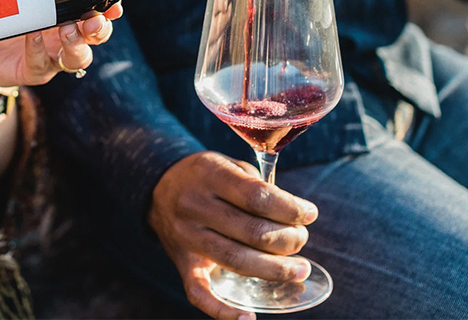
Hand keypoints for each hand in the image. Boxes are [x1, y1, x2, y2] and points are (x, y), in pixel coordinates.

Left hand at [0, 2, 122, 102]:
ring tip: (66, 29)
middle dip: (99, 29)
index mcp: (69, 19)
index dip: (111, 12)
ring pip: (76, 58)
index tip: (115, 5)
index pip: (100, 16)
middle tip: (93, 20)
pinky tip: (32, 34)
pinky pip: (39, 63)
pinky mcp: (31, 72)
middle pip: (95, 39)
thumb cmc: (3, 18)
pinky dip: (37, 48)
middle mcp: (65, 40)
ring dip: (76, 44)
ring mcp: (51, 58)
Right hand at [149, 152, 318, 319]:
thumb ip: (257, 185)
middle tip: (301, 239)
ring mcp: (187, 237)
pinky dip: (222, 310)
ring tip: (299, 270)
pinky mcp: (182, 263)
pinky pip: (199, 292)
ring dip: (275, 270)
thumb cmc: (205, 177)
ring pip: (237, 260)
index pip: (257, 197)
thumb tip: (294, 216)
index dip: (290, 209)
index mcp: (210, 175)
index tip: (309, 214)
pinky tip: (248, 317)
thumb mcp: (228, 164)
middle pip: (252, 231)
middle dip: (288, 239)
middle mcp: (195, 206)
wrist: (158, 188)